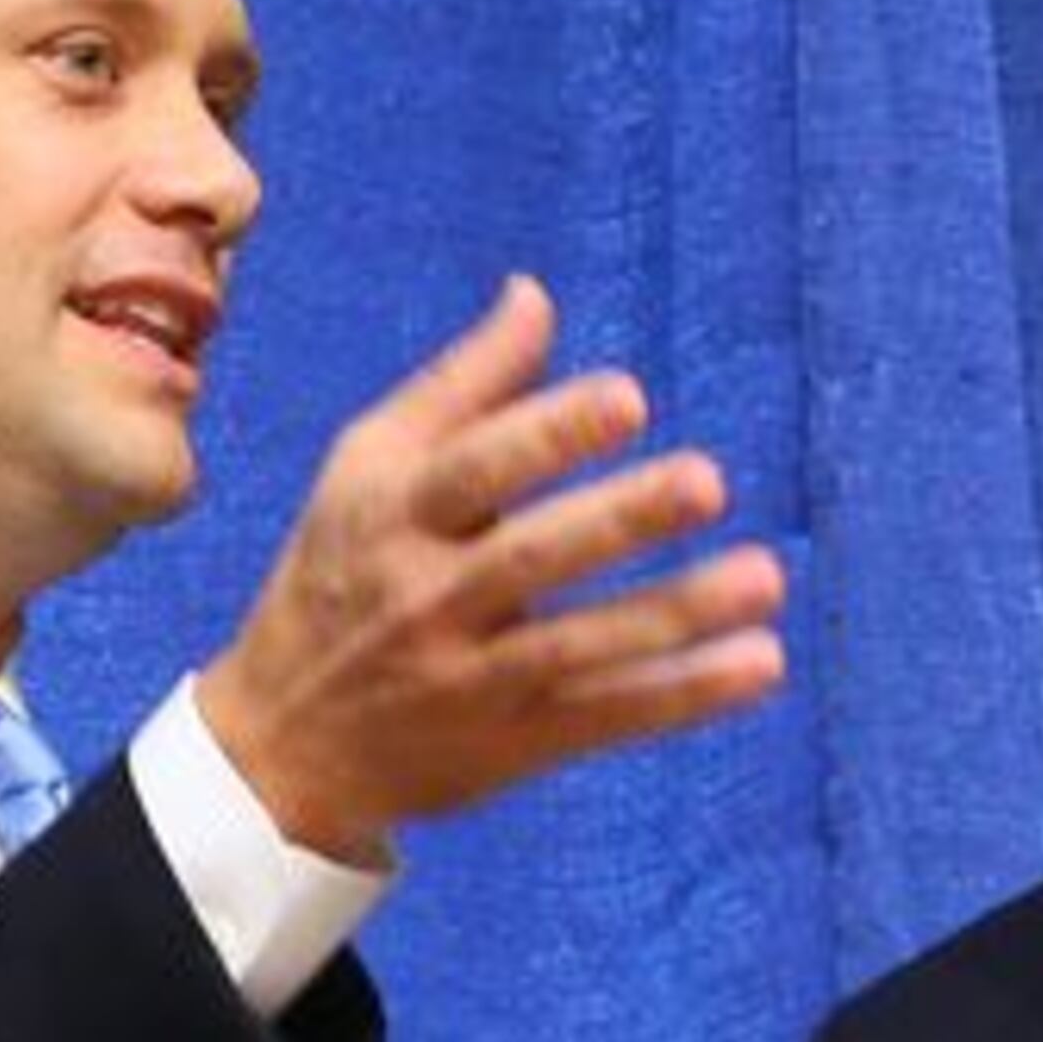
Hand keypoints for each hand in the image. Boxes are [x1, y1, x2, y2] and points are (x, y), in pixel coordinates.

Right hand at [195, 275, 787, 862]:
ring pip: (578, 646)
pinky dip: (683, 696)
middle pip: (530, 556)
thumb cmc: (342, 572)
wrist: (277, 747)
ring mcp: (469, 679)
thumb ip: (462, 385)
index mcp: (391, 512)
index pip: (474, 467)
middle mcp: (425, 596)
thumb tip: (535, 294)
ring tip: (765, 577)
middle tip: (709, 481)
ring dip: (674, 613)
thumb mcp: (366, 470)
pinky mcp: (510, 745)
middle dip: (621, 519)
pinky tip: (760, 663)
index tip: (631, 396)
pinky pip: (607, 717)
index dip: (550, 433)